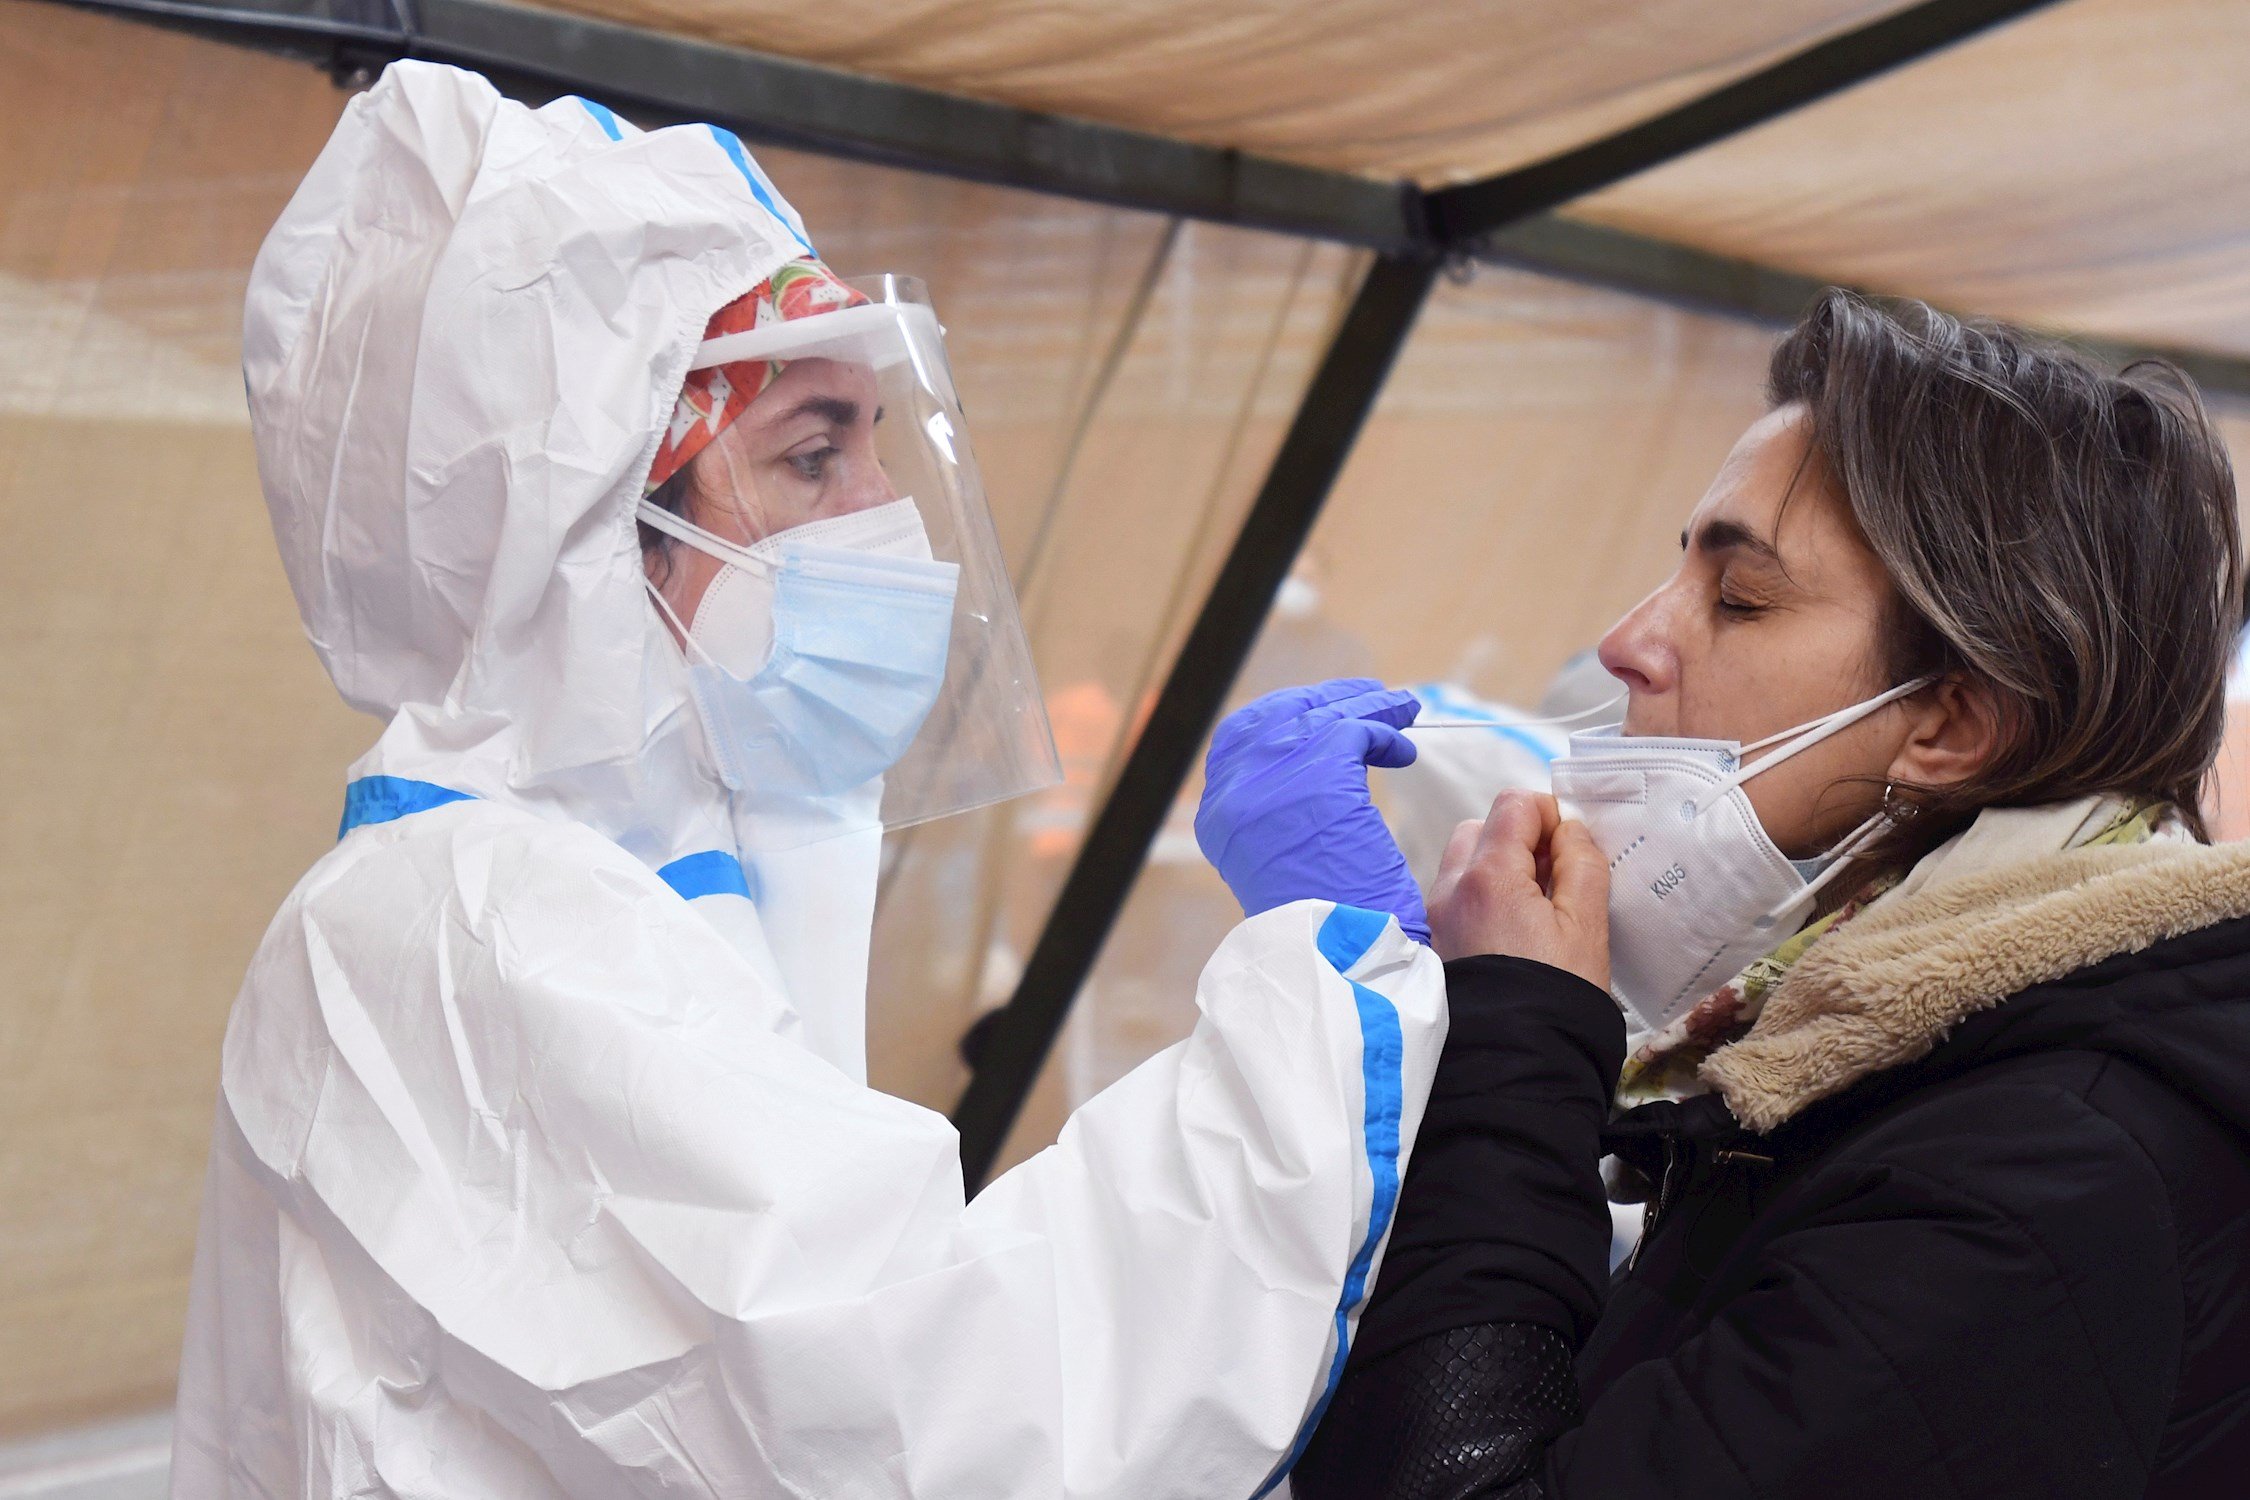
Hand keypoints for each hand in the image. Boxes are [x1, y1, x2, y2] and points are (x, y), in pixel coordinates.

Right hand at [1195, 679, 1427, 942]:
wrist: (1342, 958)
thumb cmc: (1327, 926)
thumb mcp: (1281, 864)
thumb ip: (1279, 818)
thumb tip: (1305, 775)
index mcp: (1219, 817)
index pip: (1237, 738)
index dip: (1282, 715)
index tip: (1322, 710)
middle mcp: (1235, 793)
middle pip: (1278, 716)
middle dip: (1327, 701)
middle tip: (1372, 698)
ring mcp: (1274, 781)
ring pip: (1322, 717)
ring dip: (1367, 708)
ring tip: (1403, 711)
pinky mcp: (1321, 776)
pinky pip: (1354, 731)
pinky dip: (1383, 732)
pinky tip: (1401, 751)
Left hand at [1428, 789, 1608, 987]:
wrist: (1514, 1060)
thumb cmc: (1557, 994)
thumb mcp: (1586, 924)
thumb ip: (1582, 864)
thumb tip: (1569, 830)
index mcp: (1488, 876)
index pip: (1513, 806)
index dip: (1549, 815)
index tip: (1570, 847)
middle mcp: (1451, 889)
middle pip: (1482, 828)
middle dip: (1520, 838)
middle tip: (1555, 876)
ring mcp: (1437, 915)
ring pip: (1465, 860)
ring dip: (1500, 864)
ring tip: (1537, 904)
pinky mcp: (1435, 939)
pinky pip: (1457, 894)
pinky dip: (1484, 893)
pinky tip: (1515, 926)